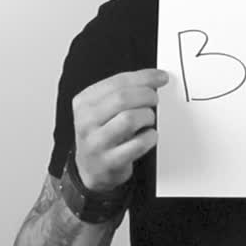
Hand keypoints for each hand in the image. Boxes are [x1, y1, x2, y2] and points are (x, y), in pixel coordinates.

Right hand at [72, 68, 168, 191]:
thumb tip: (156, 78)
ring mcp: (96, 143)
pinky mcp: (109, 162)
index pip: (117, 82)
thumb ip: (124, 91)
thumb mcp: (105, 109)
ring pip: (129, 119)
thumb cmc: (103, 133)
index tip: (161, 77)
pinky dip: (150, 137)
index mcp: (84, 102)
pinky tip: (149, 136)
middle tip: (155, 100)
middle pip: (122, 98)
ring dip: (147, 116)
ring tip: (148, 119)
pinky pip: (137, 144)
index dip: (144, 77)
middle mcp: (86, 121)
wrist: (91, 168)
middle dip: (146, 95)